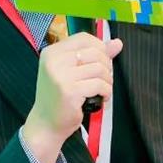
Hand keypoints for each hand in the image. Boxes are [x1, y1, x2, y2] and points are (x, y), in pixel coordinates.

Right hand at [21, 32, 123, 162]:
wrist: (45, 124)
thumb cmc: (58, 98)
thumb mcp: (72, 72)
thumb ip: (95, 55)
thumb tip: (117, 43)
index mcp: (52, 52)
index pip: (84, 38)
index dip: (99, 48)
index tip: (102, 61)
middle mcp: (54, 61)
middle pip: (95, 52)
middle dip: (106, 66)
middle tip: (103, 79)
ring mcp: (61, 76)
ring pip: (99, 69)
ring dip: (107, 80)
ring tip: (102, 89)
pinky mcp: (70, 91)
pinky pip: (99, 84)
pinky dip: (106, 92)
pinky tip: (101, 98)